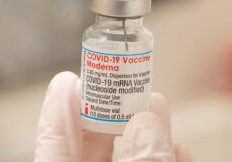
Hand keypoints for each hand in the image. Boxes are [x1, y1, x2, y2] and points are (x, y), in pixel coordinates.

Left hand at [34, 71, 191, 161]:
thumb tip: (149, 121)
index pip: (54, 141)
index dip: (59, 107)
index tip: (66, 78)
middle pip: (89, 145)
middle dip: (111, 112)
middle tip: (123, 84)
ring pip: (125, 158)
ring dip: (145, 135)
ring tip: (158, 107)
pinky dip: (162, 160)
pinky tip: (177, 150)